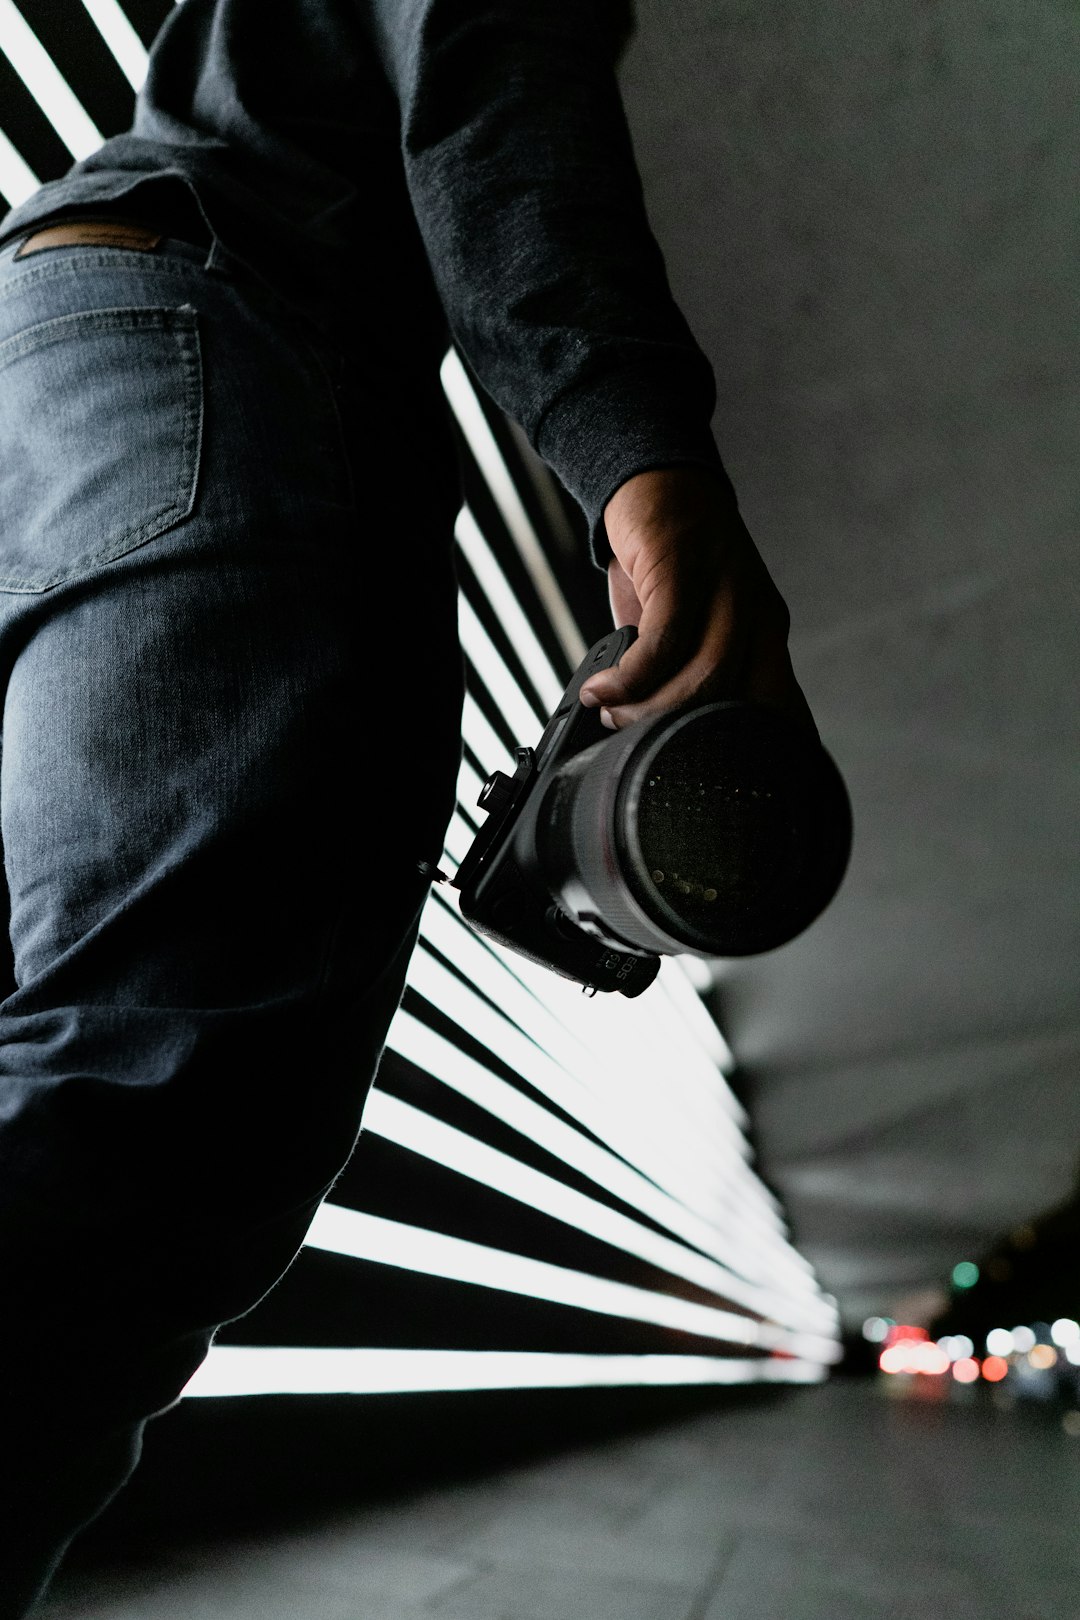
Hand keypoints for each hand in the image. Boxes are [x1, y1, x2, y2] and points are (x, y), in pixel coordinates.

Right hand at [578, 466, 816, 737]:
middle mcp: (759, 619)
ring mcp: (728, 595)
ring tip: (612, 713)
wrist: (655, 482)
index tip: (726, 790)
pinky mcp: (686, 573)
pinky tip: (601, 687)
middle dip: (681, 736)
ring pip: (706, 678)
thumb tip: (655, 736)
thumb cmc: (666, 564)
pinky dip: (628, 677)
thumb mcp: (689, 629)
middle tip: (633, 741)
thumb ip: (686, 677)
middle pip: (740, 704)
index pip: (787, 713)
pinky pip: (664, 643)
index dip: (766, 759)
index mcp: (767, 639)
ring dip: (649, 710)